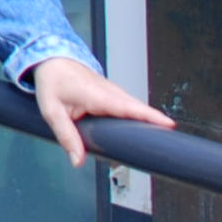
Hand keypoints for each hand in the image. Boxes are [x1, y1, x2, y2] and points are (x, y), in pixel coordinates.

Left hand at [28, 56, 172, 166]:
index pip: (130, 108)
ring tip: (155, 143)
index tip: (169, 125)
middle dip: (153, 125)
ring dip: (145, 123)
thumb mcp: (52, 111)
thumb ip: (66, 136)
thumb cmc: (52, 81)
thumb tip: (77, 161)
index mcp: (99, 95)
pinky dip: (136, 118)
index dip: (150, 117)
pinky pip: (128, 108)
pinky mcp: (112, 95)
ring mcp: (113, 92)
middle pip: (138, 111)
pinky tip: (138, 133)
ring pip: (134, 110)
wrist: (52, 59)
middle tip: (165, 144)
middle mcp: (111, 92)